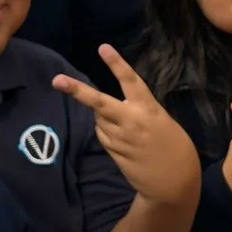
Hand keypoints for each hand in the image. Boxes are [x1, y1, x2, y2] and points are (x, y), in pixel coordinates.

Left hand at [51, 45, 200, 203]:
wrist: (174, 183)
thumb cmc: (175, 147)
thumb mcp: (162, 122)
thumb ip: (139, 112)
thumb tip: (114, 107)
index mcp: (149, 109)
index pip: (130, 81)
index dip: (117, 64)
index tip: (103, 48)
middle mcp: (131, 122)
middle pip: (99, 103)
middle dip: (77, 91)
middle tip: (57, 80)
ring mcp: (121, 139)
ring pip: (99, 121)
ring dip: (103, 118)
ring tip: (123, 127)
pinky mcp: (114, 154)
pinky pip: (103, 137)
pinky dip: (106, 133)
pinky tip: (120, 140)